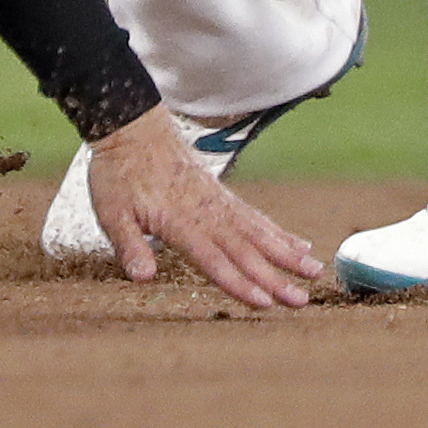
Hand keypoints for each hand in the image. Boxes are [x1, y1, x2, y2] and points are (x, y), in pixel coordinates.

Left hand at [81, 107, 327, 309]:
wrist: (131, 125)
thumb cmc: (118, 172)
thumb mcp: (110, 211)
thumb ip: (129, 246)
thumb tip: (143, 278)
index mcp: (180, 222)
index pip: (215, 260)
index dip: (240, 283)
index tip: (266, 302)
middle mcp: (206, 212)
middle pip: (246, 251)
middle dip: (276, 278)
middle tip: (303, 300)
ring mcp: (218, 201)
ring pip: (260, 232)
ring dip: (288, 254)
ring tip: (316, 271)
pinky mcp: (221, 193)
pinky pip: (255, 215)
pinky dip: (278, 231)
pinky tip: (298, 244)